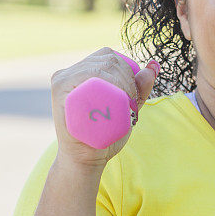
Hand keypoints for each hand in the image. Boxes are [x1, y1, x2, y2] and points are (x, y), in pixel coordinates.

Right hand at [51, 47, 159, 169]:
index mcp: (82, 72)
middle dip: (127, 78)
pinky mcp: (60, 91)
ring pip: (100, 67)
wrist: (85, 159)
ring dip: (120, 83)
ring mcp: (62, 80)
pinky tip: (115, 101)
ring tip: (124, 104)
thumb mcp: (126, 107)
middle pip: (107, 60)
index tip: (133, 94)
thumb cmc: (104, 133)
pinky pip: (89, 79)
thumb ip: (140, 87)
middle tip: (131, 102)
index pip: (109, 56)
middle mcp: (68, 72)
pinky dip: (107, 87)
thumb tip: (155, 64)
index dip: (127, 69)